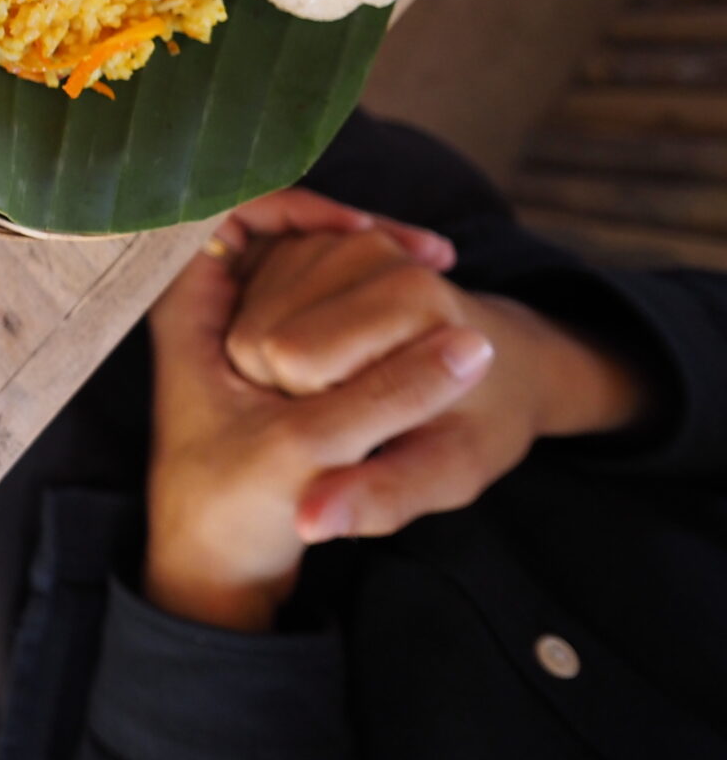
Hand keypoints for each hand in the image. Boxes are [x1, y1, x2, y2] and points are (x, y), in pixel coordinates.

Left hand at [142, 211, 494, 632]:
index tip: (368, 231)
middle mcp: (206, 308)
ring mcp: (237, 328)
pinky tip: (426, 296)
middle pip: (278, 229)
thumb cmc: (235, 511)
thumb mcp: (313, 453)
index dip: (298, 205)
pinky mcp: (271, 354)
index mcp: (187, 312)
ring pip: (305, 261)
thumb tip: (475, 349)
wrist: (219, 566)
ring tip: (439, 262)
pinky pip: (321, 298)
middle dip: (353, 232)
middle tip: (433, 252)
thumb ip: (385, 398)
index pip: (231, 210)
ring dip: (369, 260)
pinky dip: (368, 296)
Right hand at [223, 224, 647, 542]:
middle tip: (344, 402)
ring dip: (273, 344)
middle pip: (260, 326)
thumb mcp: (445, 477)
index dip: (303, 406)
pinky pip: (261, 277)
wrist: (507, 369)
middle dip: (280, 378)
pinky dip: (271, 314)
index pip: (290, 359)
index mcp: (413, 308)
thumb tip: (307, 523)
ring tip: (334, 373)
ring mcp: (355, 240)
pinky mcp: (336, 237)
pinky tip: (313, 343)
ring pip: (252, 297)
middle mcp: (383, 258)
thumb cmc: (478, 427)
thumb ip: (379, 497)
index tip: (357, 423)